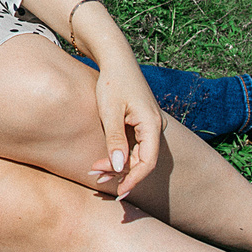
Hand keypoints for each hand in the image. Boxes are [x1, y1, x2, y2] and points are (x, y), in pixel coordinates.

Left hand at [88, 63, 160, 199]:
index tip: (120, 192)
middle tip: (97, 177)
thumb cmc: (112, 82)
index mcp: (151, 124)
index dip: (135, 179)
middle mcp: (155, 126)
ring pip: (138, 154)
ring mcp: (149, 124)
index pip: (148, 161)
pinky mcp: (140, 122)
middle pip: (143, 160)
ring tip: (96, 172)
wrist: (115, 59)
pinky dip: (120, 154)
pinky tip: (105, 160)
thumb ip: (115, 139)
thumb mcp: (110, 111)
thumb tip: (119, 168)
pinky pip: (135, 145)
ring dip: (120, 165)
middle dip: (121, 173)